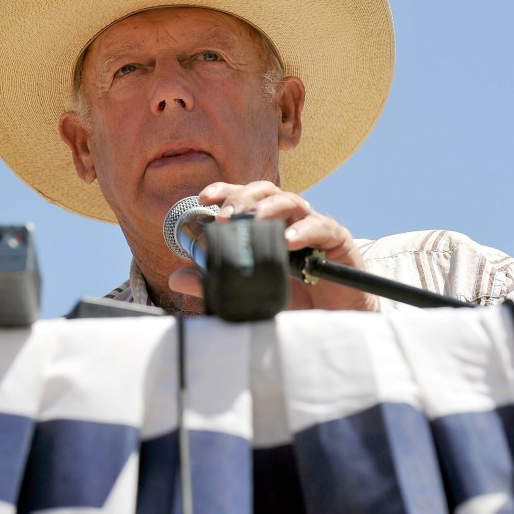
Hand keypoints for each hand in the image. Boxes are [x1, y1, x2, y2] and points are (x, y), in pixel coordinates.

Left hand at [167, 181, 378, 311]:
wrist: (334, 322)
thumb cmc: (292, 301)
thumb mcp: (248, 292)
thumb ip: (215, 283)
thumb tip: (176, 277)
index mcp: (266, 225)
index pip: (243, 198)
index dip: (224, 191)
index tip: (203, 198)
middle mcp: (288, 219)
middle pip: (265, 192)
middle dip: (242, 198)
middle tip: (224, 217)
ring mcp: (313, 227)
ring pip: (291, 201)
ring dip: (268, 207)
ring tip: (251, 220)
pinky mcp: (337, 241)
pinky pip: (321, 226)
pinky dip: (304, 230)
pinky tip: (288, 239)